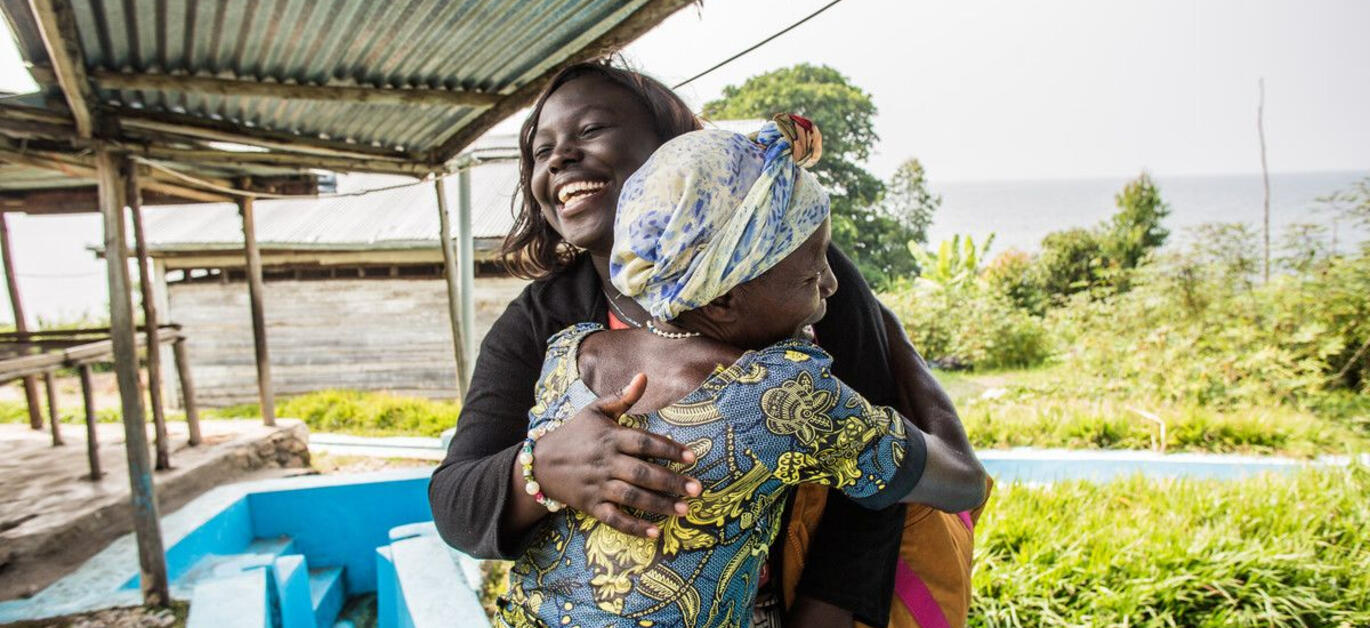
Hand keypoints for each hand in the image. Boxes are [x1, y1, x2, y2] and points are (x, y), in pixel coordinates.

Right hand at [533, 374, 700, 536]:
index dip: (669, 449)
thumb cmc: (574, 434)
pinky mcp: (591, 506)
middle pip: (642, 473)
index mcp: (610, 437)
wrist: (540, 464)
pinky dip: (634, 527)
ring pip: (632, 497)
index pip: (645, 443)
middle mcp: (606, 462)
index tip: (692, 457)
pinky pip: (615, 519)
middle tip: (697, 488)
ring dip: (659, 505)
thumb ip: (622, 397)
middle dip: (671, 481)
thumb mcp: (595, 411)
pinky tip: (656, 533)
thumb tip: (644, 376)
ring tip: (684, 509)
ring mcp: (598, 486)